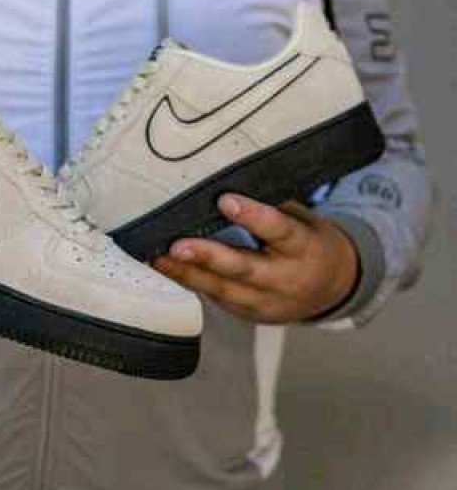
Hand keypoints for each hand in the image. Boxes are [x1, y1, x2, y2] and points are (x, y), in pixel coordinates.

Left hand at [153, 194, 358, 324]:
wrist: (332, 289)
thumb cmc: (308, 244)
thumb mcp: (303, 221)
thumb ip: (271, 205)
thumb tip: (229, 176)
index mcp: (304, 248)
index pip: (279, 231)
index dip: (252, 217)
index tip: (224, 200)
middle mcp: (285, 279)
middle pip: (243, 269)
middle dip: (208, 257)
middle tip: (177, 246)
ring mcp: (264, 302)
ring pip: (222, 289)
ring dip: (186, 273)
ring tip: (157, 257)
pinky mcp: (246, 313)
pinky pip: (214, 298)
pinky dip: (189, 282)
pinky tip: (166, 269)